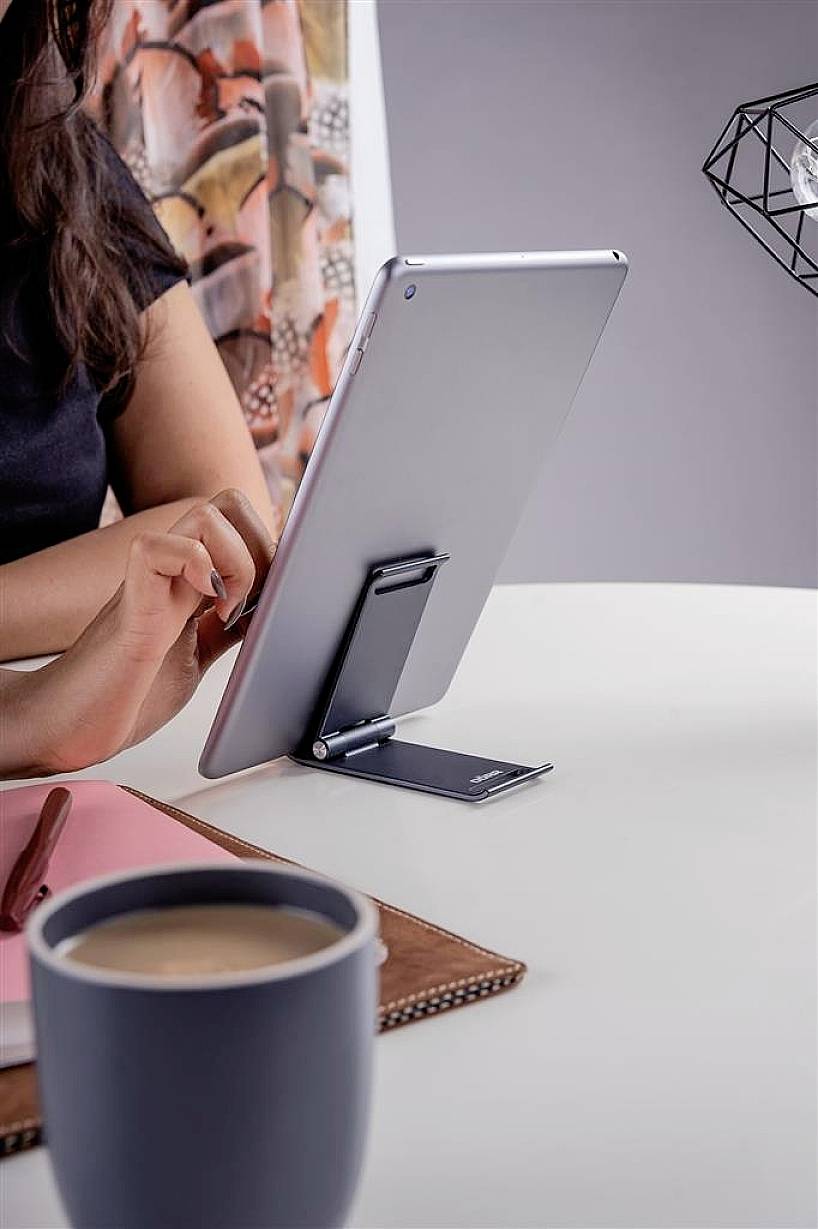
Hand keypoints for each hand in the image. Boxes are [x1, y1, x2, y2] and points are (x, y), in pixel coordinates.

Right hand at [21, 490, 274, 774]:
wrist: (70, 726)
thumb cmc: (126, 693)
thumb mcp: (197, 656)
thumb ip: (226, 628)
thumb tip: (268, 608)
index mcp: (190, 580)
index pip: (240, 522)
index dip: (271, 547)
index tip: (277, 595)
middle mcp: (172, 571)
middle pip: (228, 504)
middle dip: (262, 545)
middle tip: (254, 601)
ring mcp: (150, 581)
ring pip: (205, 513)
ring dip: (237, 559)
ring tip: (229, 609)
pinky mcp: (130, 604)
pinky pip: (157, 549)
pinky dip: (197, 568)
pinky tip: (207, 611)